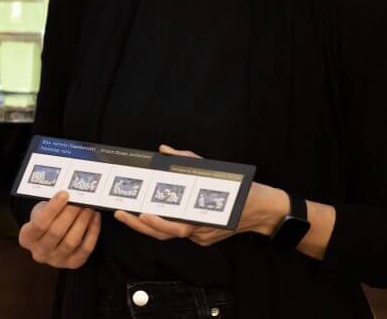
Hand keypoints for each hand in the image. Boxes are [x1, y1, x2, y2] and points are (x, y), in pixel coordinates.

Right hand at [18, 191, 100, 268]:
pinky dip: (93, 232)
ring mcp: (56, 261)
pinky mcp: (73, 264)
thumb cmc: (45, 219)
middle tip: (80, 200)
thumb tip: (70, 194)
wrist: (49, 237)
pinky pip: (86, 249)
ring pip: (72, 242)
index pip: (40, 223)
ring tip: (89, 207)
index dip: (53, 208)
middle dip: (71, 213)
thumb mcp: (40, 210)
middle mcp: (39, 252)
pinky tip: (95, 217)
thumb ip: (51, 205)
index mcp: (27, 238)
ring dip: (83, 222)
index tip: (64, 194)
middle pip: (56, 232)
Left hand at [114, 144, 289, 246]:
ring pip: (170, 233)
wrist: (266, 211)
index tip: (140, 213)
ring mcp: (201, 237)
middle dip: (139, 225)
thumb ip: (187, 160)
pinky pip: (180, 228)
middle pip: (164, 234)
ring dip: (148, 223)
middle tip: (120, 213)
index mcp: (202, 220)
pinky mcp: (202, 236)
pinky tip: (152, 209)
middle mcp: (199, 232)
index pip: (173, 227)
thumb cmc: (242, 190)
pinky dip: (166, 219)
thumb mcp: (215, 170)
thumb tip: (164, 150)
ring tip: (129, 212)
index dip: (155, 222)